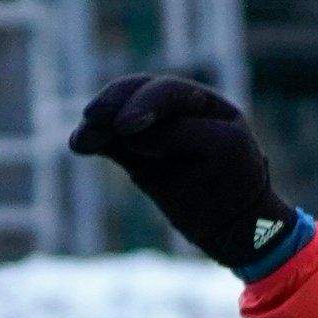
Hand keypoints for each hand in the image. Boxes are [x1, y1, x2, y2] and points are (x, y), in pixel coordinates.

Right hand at [69, 75, 296, 271]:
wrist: (236, 225)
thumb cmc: (238, 183)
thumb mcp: (223, 151)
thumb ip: (180, 135)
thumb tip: (131, 132)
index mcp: (205, 103)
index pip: (170, 93)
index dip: (146, 105)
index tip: (128, 127)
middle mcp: (177, 111)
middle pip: (138, 94)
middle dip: (115, 103)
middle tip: (93, 117)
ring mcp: (155, 133)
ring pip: (120, 115)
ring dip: (99, 122)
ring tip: (82, 139)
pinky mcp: (137, 157)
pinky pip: (112, 142)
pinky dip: (96, 141)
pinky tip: (79, 145)